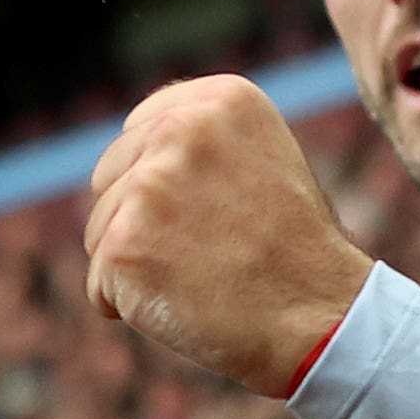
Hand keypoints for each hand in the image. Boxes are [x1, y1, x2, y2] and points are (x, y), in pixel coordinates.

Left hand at [86, 80, 373, 396]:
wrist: (319, 318)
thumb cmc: (295, 251)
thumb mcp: (262, 162)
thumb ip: (200, 142)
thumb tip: (132, 157)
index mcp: (220, 100)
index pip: (140, 129)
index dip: (162, 181)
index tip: (209, 211)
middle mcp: (179, 130)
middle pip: (110, 178)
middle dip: (141, 221)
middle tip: (209, 252)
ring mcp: (147, 187)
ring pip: (100, 233)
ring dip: (138, 266)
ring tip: (202, 278)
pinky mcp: (124, 245)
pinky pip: (101, 284)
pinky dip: (131, 307)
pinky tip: (186, 306)